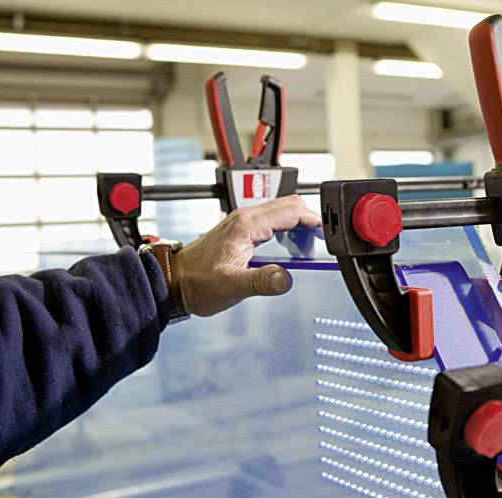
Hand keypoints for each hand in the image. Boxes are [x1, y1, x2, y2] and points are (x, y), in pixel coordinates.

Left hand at [173, 195, 320, 316]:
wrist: (173, 280)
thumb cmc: (196, 282)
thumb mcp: (232, 287)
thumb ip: (262, 282)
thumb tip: (286, 279)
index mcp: (247, 225)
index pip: (291, 211)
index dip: (314, 220)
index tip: (328, 233)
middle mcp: (245, 217)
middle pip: (289, 205)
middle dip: (309, 222)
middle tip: (318, 245)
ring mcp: (242, 222)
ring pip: (281, 212)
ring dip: (298, 226)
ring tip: (304, 250)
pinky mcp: (240, 230)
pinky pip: (271, 221)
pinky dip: (286, 230)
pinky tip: (286, 250)